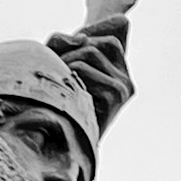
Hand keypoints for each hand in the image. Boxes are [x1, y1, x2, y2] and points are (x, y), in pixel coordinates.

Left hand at [47, 15, 134, 130]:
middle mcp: (126, 81)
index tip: (66, 57)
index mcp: (122, 74)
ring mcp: (123, 89)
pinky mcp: (114, 97)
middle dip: (68, 51)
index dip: (85, 42)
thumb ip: (64, 40)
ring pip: (89, 54)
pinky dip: (67, 74)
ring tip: (57, 80)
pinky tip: (64, 90)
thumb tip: (81, 39)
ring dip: (65, 61)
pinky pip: (84, 69)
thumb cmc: (62, 99)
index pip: (111, 41)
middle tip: (54, 68)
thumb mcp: (61, 60)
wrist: (68, 141)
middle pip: (95, 45)